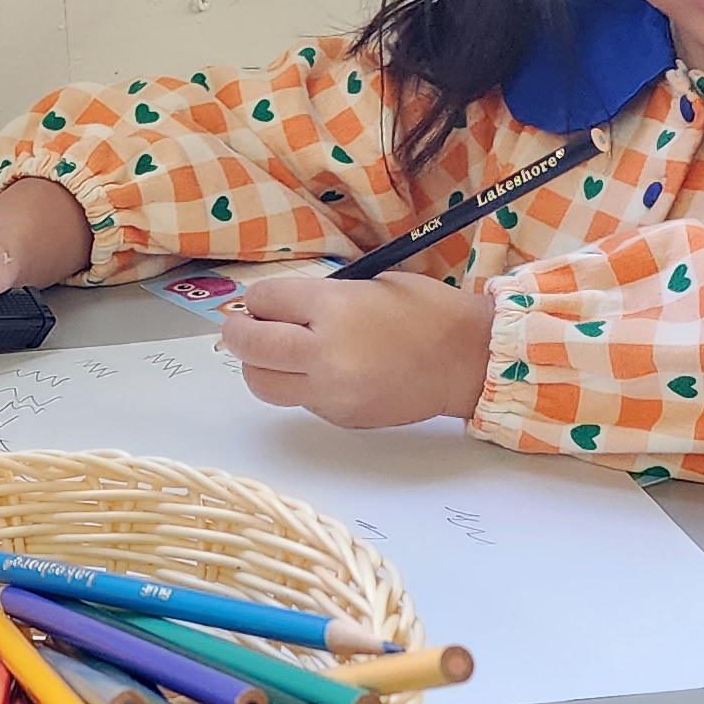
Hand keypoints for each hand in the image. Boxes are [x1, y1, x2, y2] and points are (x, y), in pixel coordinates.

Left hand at [219, 272, 498, 428]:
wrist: (467, 360)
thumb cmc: (426, 312)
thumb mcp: (369, 286)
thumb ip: (320, 298)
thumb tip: (276, 310)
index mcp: (334, 309)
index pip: (265, 300)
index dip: (258, 298)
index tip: (263, 300)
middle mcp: (325, 353)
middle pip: (250, 346)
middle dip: (237, 332)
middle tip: (239, 326)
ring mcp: (330, 392)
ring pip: (263, 383)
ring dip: (257, 365)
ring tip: (271, 353)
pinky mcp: (339, 417)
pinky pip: (298, 401)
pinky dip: (297, 385)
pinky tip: (320, 372)